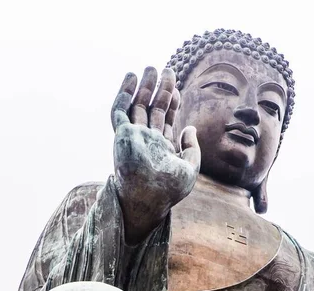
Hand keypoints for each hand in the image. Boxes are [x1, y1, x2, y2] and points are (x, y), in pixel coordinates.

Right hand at [110, 67, 200, 244]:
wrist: (149, 198)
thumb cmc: (169, 190)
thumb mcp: (190, 169)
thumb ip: (193, 149)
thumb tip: (190, 128)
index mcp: (162, 148)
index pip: (167, 120)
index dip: (173, 103)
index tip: (178, 88)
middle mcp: (146, 140)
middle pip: (154, 109)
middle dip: (161, 90)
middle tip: (167, 70)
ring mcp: (133, 137)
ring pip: (138, 106)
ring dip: (144, 87)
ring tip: (151, 68)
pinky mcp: (121, 135)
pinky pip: (120, 110)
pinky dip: (124, 93)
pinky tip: (130, 77)